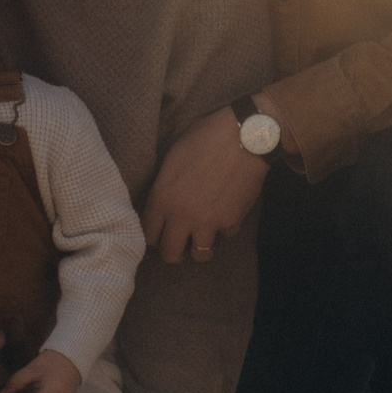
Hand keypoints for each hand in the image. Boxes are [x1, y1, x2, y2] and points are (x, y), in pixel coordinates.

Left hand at [140, 106, 270, 264]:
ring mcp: (207, 222)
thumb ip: (164, 188)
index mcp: (162, 198)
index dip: (154, 237)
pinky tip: (227, 211)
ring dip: (201, 247)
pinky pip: (225, 235)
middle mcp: (181, 215)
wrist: (243, 136)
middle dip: (175, 252)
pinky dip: (226, 228)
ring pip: (199, 255)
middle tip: (182, 244)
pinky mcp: (231, 222)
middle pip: (170, 254)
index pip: (148, 235)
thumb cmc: (204, 139)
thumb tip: (162, 206)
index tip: (162, 234)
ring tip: (204, 236)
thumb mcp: (172, 159)